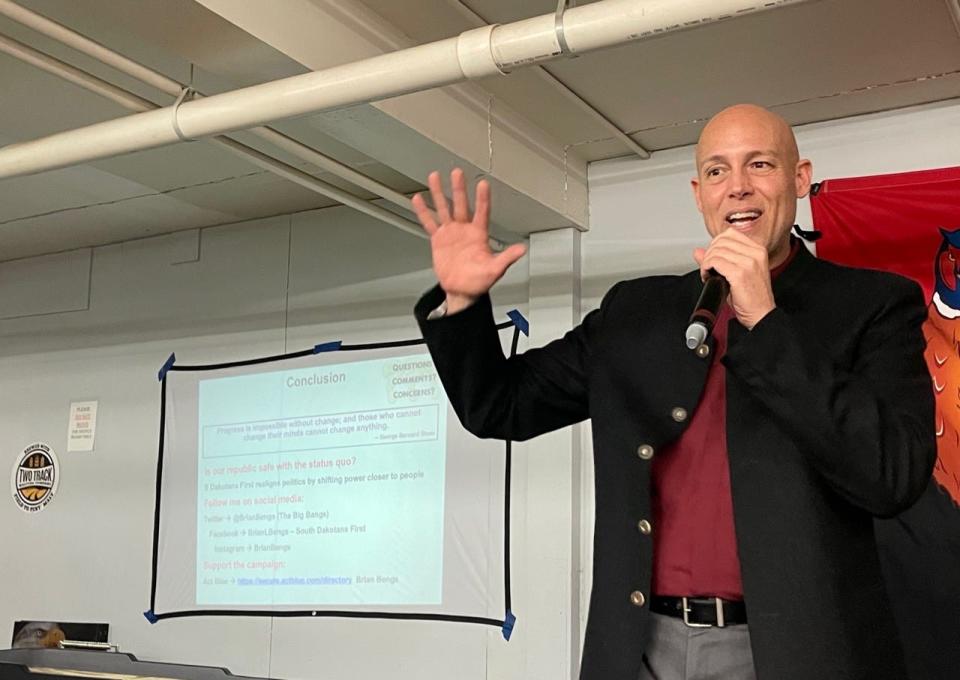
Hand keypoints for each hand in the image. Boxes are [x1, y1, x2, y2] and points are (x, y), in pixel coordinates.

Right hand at [411, 168, 525, 313]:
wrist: (461, 290)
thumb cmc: (479, 281)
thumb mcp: (495, 270)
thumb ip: (507, 258)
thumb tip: (521, 250)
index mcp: (479, 234)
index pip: (481, 212)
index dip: (482, 198)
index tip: (482, 184)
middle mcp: (465, 230)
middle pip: (461, 204)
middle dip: (458, 188)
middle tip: (457, 173)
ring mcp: (451, 233)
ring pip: (444, 209)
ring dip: (439, 193)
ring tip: (434, 177)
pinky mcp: (438, 240)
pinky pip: (430, 223)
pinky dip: (424, 212)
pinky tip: (418, 199)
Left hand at [693, 229, 775, 329]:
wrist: (761, 315)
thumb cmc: (751, 298)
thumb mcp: (736, 273)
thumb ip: (718, 259)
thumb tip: (698, 251)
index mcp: (758, 250)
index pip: (730, 234)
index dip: (716, 244)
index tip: (713, 257)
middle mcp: (755, 253)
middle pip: (721, 241)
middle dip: (709, 253)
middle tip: (709, 267)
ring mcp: (748, 262)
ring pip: (716, 251)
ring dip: (706, 262)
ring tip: (708, 274)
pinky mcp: (740, 273)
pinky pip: (715, 262)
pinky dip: (706, 268)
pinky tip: (708, 277)